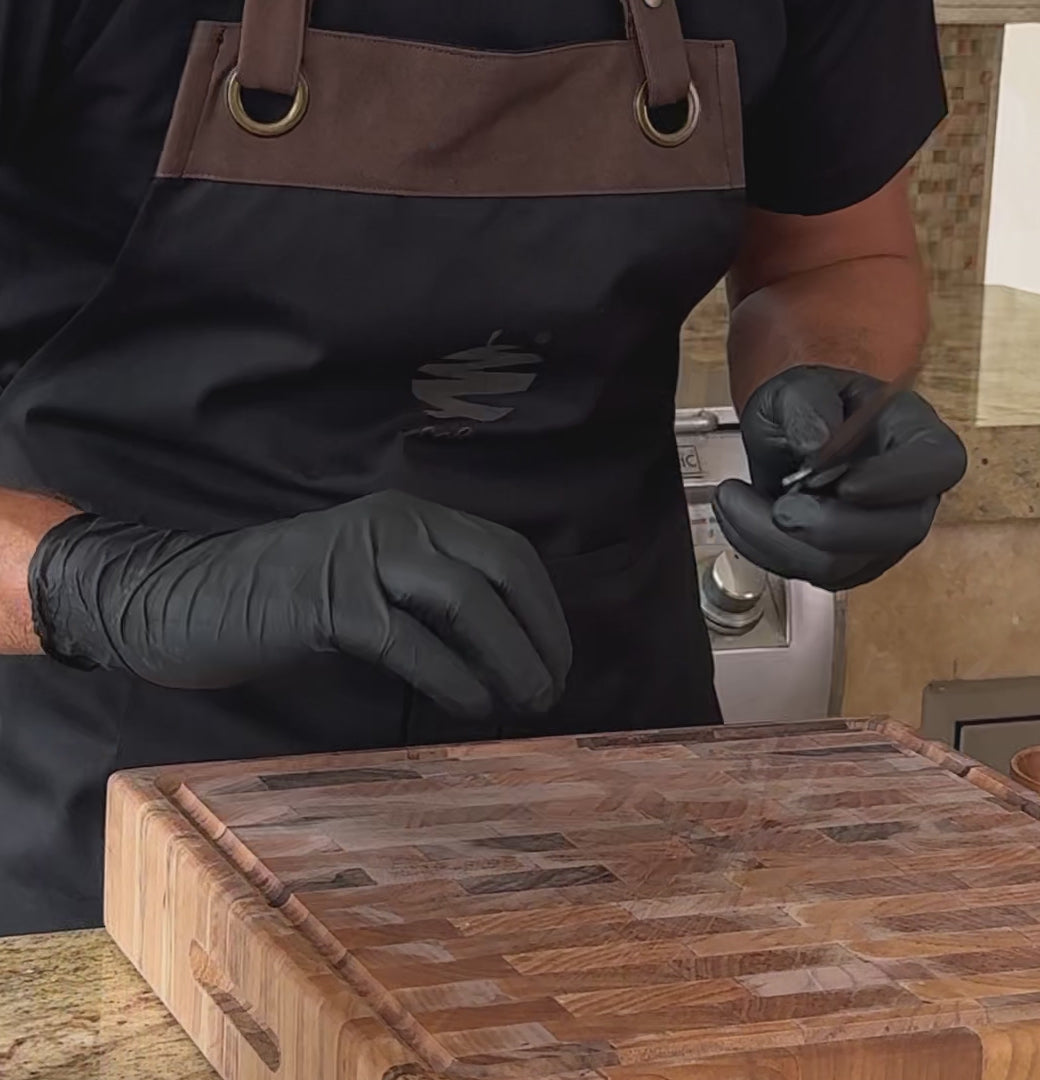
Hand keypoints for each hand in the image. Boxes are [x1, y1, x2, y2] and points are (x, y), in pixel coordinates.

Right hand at [29, 490, 571, 717]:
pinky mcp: (330, 602)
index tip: (558, 660)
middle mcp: (397, 523)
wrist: (186, 598)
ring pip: (464, 601)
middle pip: (498, 572)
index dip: (544, 610)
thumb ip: (431, 599)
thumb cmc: (287, 602)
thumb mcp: (372, 582)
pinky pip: (411, 642)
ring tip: (523, 705)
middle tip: (549, 692)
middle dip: (538, 636)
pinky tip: (470, 709)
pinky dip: (453, 680)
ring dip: (508, 659)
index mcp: (414, 516)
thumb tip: (506, 654)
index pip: (508, 552)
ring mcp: (362, 558)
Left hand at [713, 365, 966, 590]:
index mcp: (914, 435)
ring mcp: (881, 534)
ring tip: (736, 501)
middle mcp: (908, 492)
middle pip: (898, 531)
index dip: (896, 482)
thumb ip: (805, 405)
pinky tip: (742, 518)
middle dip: (828, 527)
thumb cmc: (805, 407)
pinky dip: (763, 550)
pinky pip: (808, 574)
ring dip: (777, 541)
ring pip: (843, 564)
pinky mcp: (845, 561)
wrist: (785, 435)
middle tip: (781, 507)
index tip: (847, 484)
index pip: (936, 465)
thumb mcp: (797, 387)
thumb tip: (816, 446)